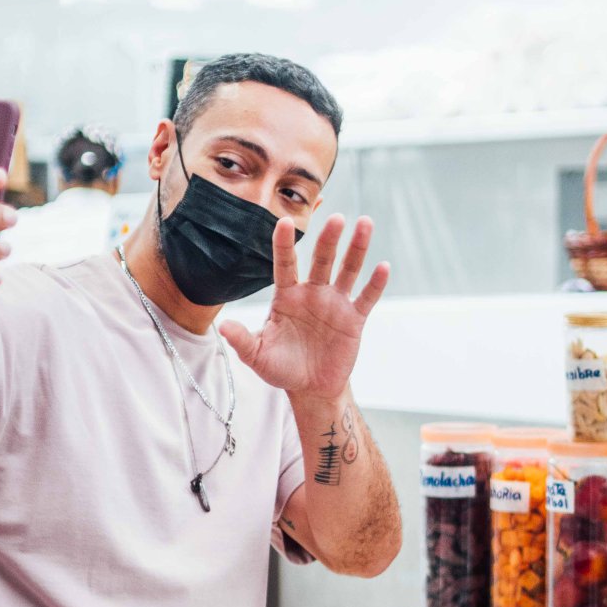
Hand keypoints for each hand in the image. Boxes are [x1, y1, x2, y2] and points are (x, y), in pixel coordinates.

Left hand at [219, 214, 388, 400]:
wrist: (310, 388)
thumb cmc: (281, 368)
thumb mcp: (258, 356)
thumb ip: (243, 340)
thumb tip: (223, 327)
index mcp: (287, 296)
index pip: (284, 264)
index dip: (283, 244)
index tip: (283, 222)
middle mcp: (312, 292)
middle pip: (321, 259)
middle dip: (328, 239)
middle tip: (336, 218)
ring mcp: (335, 303)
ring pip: (347, 270)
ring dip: (357, 248)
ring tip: (365, 223)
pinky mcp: (353, 318)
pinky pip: (366, 297)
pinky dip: (375, 283)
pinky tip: (383, 267)